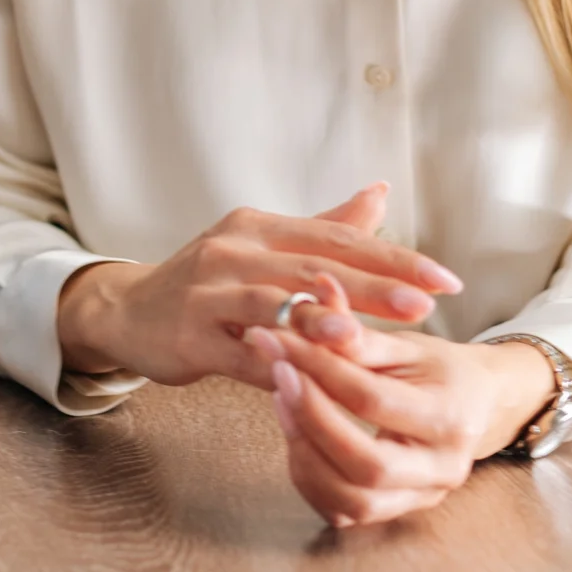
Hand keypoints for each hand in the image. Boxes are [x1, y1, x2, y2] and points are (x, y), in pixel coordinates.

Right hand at [55, 185, 461, 387]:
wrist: (127, 311)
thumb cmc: (208, 282)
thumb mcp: (261, 246)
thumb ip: (324, 226)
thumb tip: (381, 193)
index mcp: (258, 227)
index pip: (337, 237)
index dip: (392, 257)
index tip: (444, 279)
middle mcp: (232, 251)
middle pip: (312, 266)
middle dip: (372, 286)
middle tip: (423, 304)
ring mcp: (206, 293)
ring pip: (271, 304)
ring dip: (318, 320)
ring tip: (364, 336)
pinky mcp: (188, 336)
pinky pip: (239, 353)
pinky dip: (275, 364)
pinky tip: (307, 378)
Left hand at [244, 302, 557, 527]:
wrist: (477, 405)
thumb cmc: (439, 369)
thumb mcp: (406, 345)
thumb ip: (358, 333)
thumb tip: (314, 292)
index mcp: (450, 417)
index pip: (371, 399)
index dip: (318, 368)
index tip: (278, 339)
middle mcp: (442, 468)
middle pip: (366, 463)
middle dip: (311, 418)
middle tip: (277, 373)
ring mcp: (420, 497)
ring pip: (352, 499)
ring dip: (304, 450)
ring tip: (282, 400)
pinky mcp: (394, 512)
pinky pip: (341, 511)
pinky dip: (308, 476)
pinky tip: (295, 433)